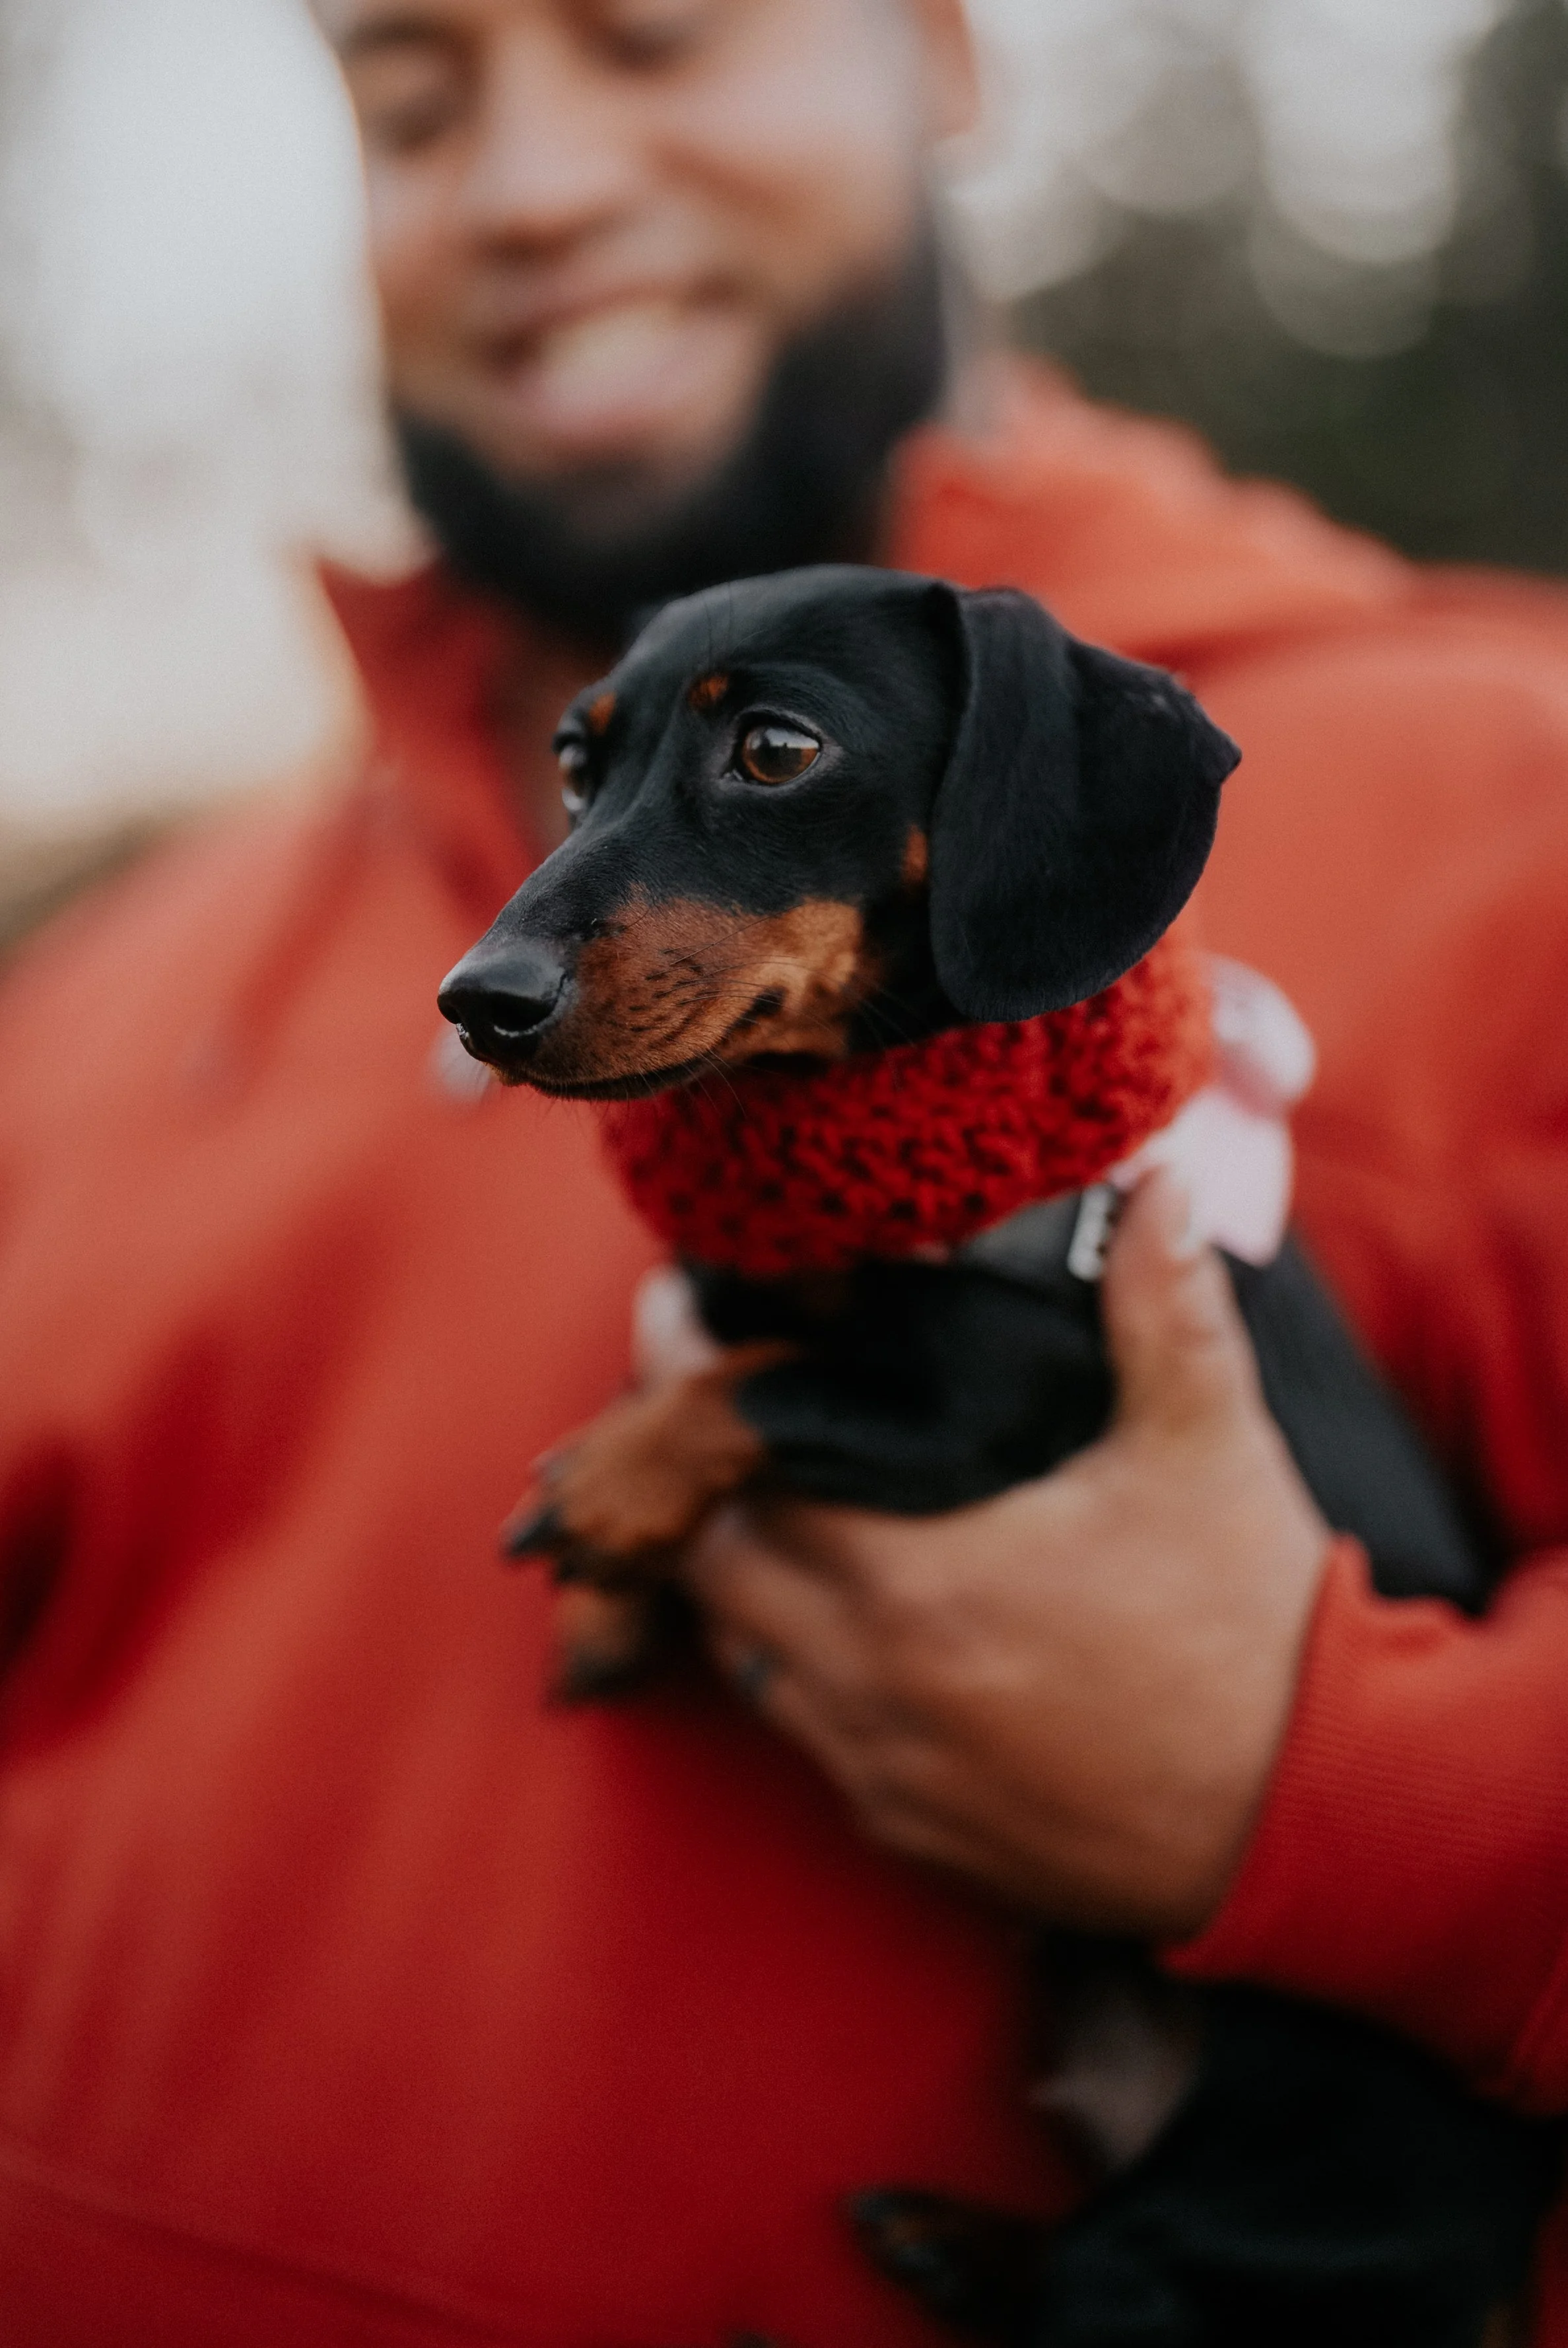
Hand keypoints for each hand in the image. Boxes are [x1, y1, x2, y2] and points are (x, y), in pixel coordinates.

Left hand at [665, 1172, 1332, 1939]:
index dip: (690, 1387)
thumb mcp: (1208, 1447)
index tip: (669, 1316)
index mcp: (920, 1585)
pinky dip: (806, 1677)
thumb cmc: (1255, 1628)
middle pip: (711, 1571)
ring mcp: (888, 1778)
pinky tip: (851, 1624)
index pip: (742, 1475)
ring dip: (745, 1584)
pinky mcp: (918, 1840)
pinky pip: (813, 1746)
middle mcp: (875, 1691)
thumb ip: (1162, 1307)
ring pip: (748, 1663)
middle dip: (698, 1484)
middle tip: (712, 1410)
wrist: (1320, 1817)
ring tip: (771, 1505)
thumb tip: (1154, 1189)